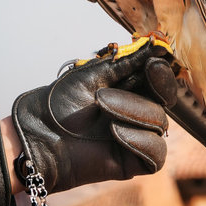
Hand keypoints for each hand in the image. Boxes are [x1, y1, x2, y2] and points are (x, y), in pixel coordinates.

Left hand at [11, 42, 176, 193]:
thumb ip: (127, 63)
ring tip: (101, 107)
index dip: (160, 71)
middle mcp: (137, 109)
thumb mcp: (95, 74)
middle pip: (165, 98)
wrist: (40, 134)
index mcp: (129, 87)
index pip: (158, 78)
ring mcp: (137, 135)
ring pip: (159, 122)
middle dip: (151, 88)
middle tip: (120, 84)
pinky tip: (114, 132)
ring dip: (132, 111)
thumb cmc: (61, 100)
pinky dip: (139, 139)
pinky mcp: (134, 161)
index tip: (154, 61)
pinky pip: (156, 151)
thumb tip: (157, 45)